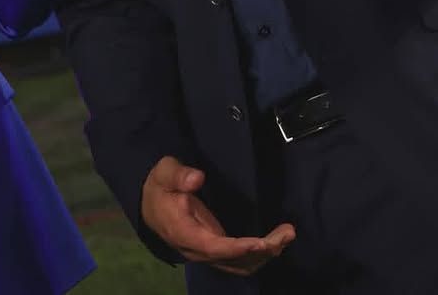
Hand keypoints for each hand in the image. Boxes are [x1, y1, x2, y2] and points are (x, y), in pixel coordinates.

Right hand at [141, 157, 295, 276]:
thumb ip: (179, 175)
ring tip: (287, 235)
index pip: (213, 247)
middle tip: (286, 233)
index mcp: (183, 232)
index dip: (238, 248)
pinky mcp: (216, 249)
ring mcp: (208, 252)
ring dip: (265, 254)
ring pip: (239, 265)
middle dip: (262, 251)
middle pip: (233, 261)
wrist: (150, 203)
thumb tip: (197, 179)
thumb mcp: (164, 173)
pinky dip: (259, 255)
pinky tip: (275, 241)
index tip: (262, 242)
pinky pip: (239, 261)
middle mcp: (197, 249)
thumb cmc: (160, 186)